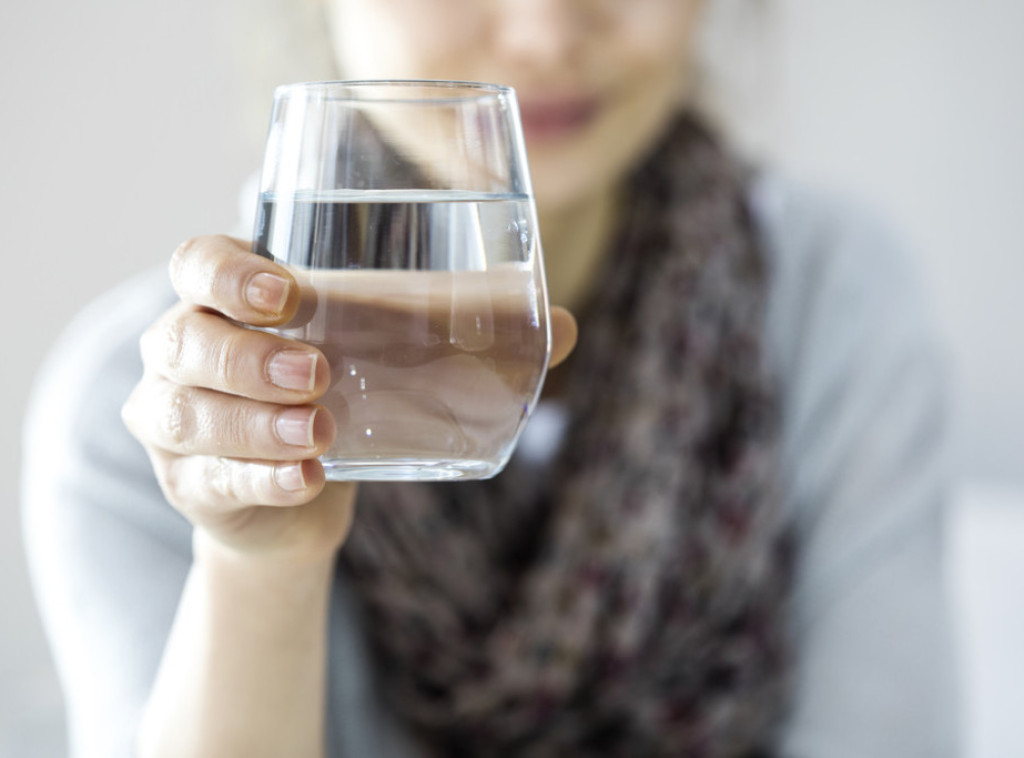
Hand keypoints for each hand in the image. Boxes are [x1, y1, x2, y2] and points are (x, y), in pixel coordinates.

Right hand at [123, 235, 352, 562]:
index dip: (228, 275)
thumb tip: (489, 293)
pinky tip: (306, 477)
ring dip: (255, 424)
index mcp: (212, 301)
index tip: (286, 295)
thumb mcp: (347, 348)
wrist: (293, 499)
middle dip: (248, 358)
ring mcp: (169, 424)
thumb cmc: (322, 397)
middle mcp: (176, 355)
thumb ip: (384, 318)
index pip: (195, 263)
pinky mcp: (188, 485)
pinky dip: (264, 479)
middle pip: (183, 342)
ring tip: (318, 432)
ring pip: (186, 416)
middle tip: (316, 374)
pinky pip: (215, 481)